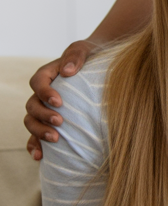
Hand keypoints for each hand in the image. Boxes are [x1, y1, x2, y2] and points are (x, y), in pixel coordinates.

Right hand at [25, 39, 96, 160]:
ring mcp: (44, 107)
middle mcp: (42, 92)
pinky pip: (36, 134)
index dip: (44, 93)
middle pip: (32, 105)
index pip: (37, 83)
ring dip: (39, 132)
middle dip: (43, 116)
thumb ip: (76, 56)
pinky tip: (40, 156)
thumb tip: (68, 71)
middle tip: (60, 122)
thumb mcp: (84, 49)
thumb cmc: (90, 54)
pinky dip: (35, 144)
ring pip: (31, 121)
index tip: (59, 102)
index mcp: (47, 74)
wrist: (99, 62)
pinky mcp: (50, 120)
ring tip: (55, 140)